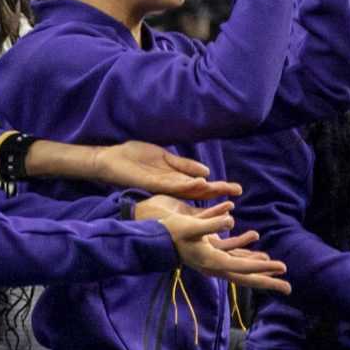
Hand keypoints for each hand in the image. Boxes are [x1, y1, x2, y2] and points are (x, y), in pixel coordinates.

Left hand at [42, 139, 238, 200]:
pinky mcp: (152, 183)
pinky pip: (172, 185)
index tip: (236, 188)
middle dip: (218, 192)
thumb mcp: (166, 158)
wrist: (112, 158)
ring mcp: (162, 187)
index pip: (201, 186)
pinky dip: (186, 185)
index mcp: (175, 180)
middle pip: (199, 192)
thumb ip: (184, 165)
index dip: (218, 188)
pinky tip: (199, 184)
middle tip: (237, 192)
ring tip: (220, 188)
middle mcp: (171, 187)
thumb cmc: (136, 157)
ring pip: (187, 191)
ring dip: (205, 190)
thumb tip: (206, 173)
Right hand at [151, 203, 288, 293]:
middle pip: (245, 274)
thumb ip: (211, 222)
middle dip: (267, 279)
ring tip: (272, 262)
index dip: (263, 269)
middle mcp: (214, 263)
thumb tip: (232, 220)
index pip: (243, 268)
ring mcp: (210, 255)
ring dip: (256, 261)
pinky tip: (252, 235)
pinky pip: (228, 247)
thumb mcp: (188, 227)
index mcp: (211, 262)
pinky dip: (242, 243)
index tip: (282, 268)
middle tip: (288, 287)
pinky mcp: (206, 246)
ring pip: (239, 261)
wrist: (148, 235)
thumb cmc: (167, 232)